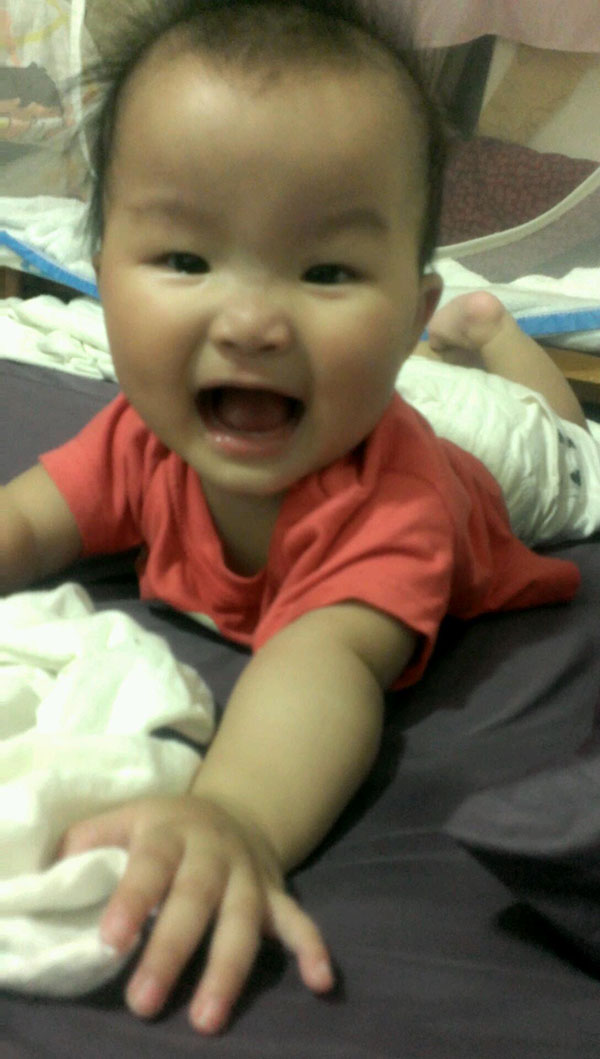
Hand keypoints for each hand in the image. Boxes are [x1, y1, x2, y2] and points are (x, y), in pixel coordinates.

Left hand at [59, 794, 333, 1033]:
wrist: (236, 810)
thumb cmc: (166, 829)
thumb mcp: (127, 817)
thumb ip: (91, 840)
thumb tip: (53, 870)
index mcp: (170, 832)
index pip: (150, 865)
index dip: (132, 899)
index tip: (110, 941)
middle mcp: (213, 852)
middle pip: (195, 899)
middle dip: (172, 951)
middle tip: (144, 1002)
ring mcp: (249, 874)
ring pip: (244, 920)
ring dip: (228, 970)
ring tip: (206, 1020)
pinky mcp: (276, 894)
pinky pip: (298, 920)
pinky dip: (312, 947)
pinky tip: (320, 982)